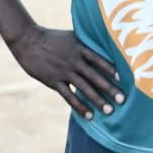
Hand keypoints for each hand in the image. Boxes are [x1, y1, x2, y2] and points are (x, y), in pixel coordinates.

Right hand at [8, 25, 123, 119]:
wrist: (28, 40)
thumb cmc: (52, 38)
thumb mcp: (72, 36)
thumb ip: (86, 44)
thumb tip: (104, 44)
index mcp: (80, 49)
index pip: (99, 60)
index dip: (112, 69)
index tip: (125, 78)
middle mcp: (74, 61)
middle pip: (95, 76)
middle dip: (110, 88)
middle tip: (123, 99)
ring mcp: (64, 72)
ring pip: (84, 89)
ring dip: (98, 100)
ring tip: (109, 111)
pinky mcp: (54, 81)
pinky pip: (69, 96)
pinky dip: (79, 106)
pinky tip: (89, 115)